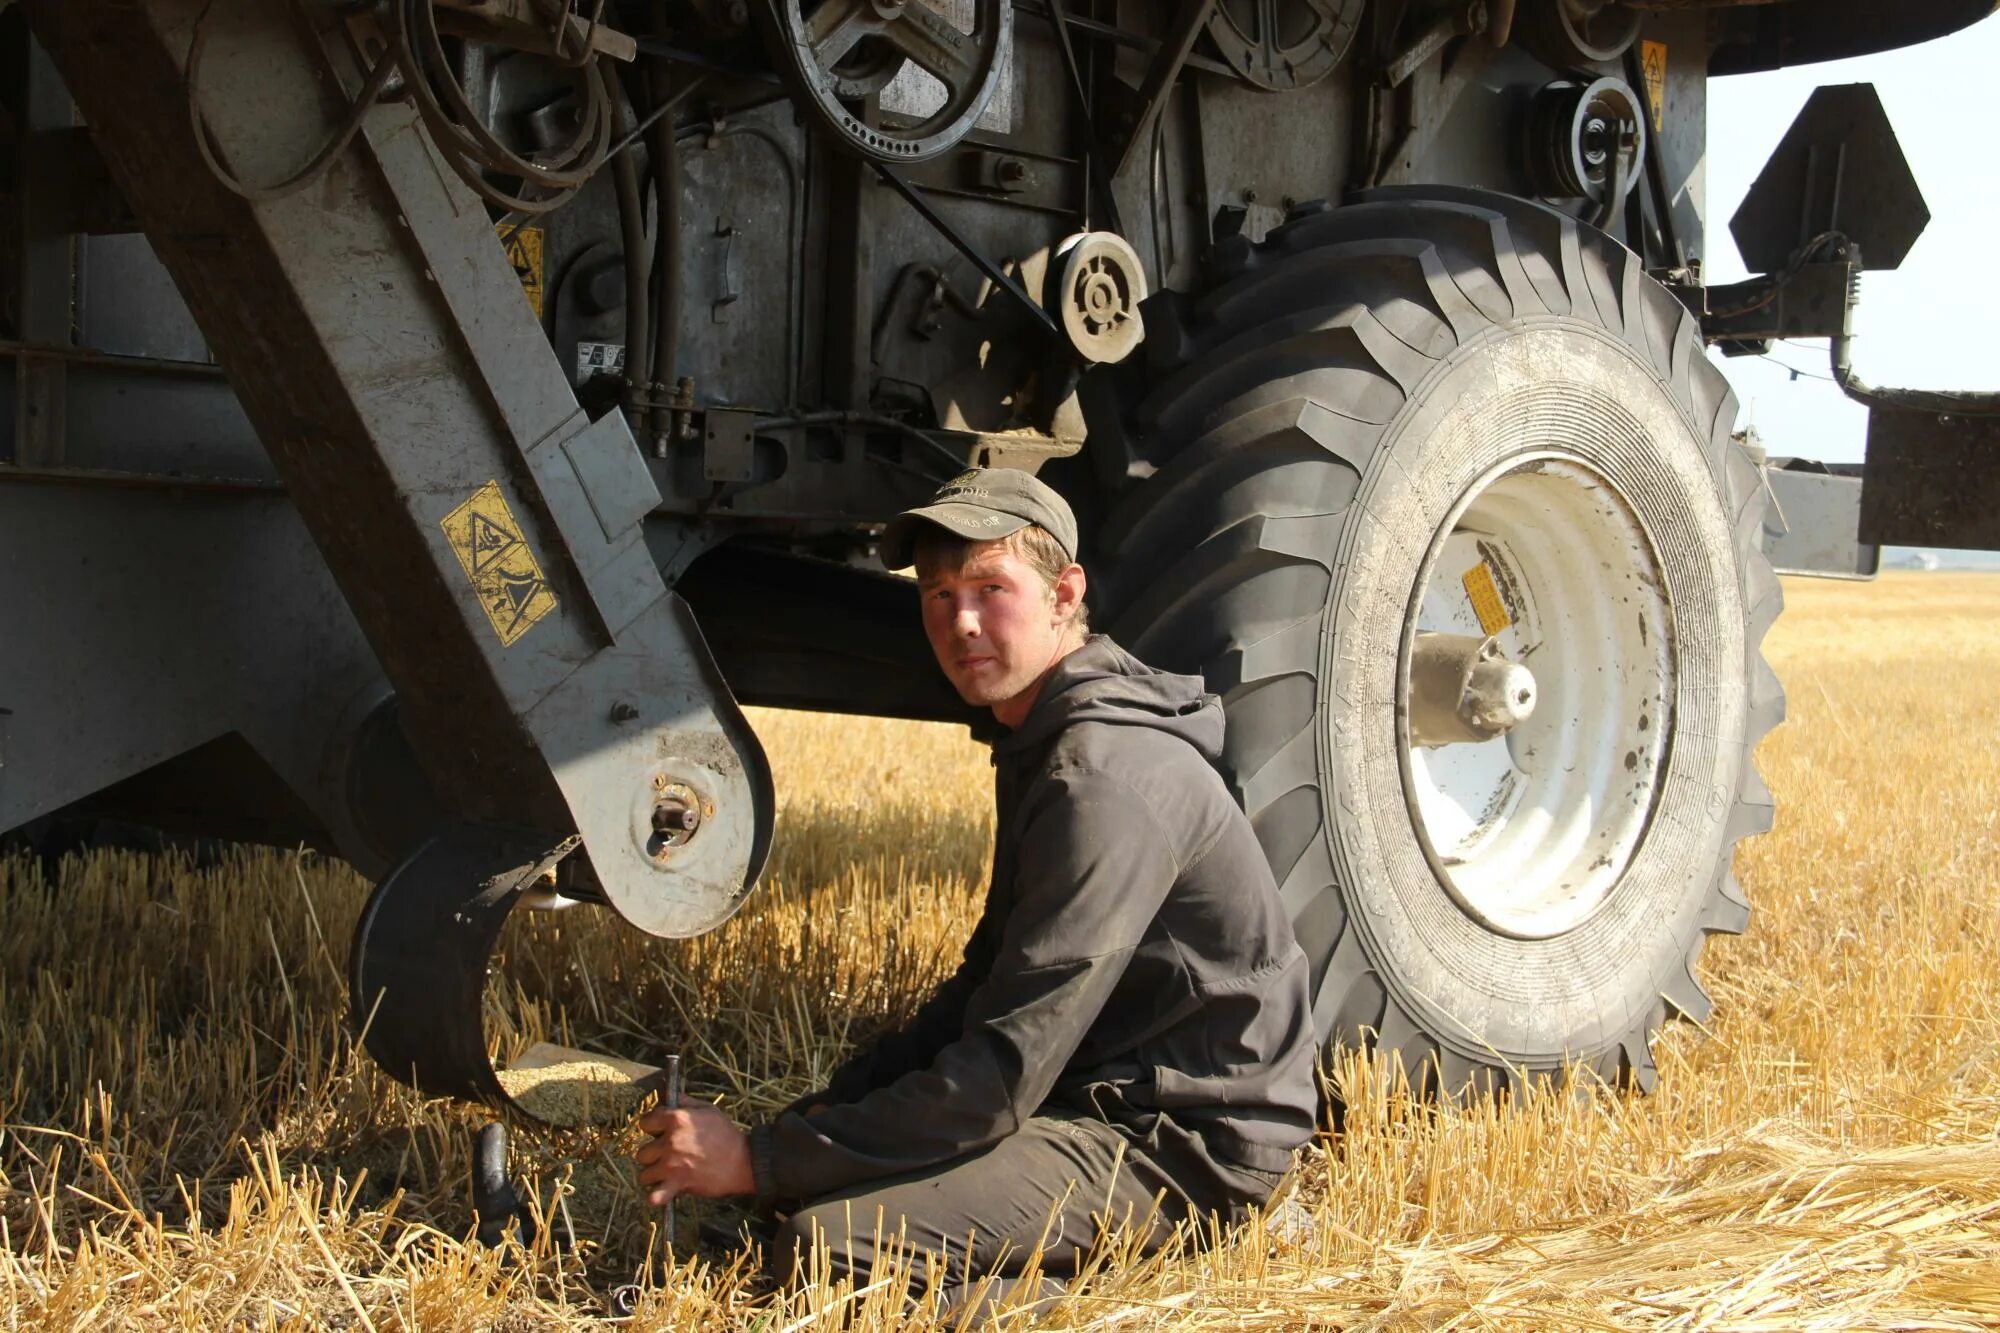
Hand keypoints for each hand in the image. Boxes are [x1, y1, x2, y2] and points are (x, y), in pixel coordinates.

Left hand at [633, 1102, 753, 1205]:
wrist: (743, 1161)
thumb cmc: (726, 1134)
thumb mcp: (708, 1110)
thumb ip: (685, 1102)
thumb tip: (667, 1093)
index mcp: (676, 1119)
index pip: (645, 1122)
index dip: (652, 1127)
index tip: (660, 1132)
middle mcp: (670, 1141)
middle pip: (642, 1152)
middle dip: (654, 1154)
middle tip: (668, 1155)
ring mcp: (672, 1165)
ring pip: (645, 1174)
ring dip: (655, 1175)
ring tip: (668, 1173)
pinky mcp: (678, 1184)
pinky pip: (655, 1196)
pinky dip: (656, 1197)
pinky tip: (661, 1194)